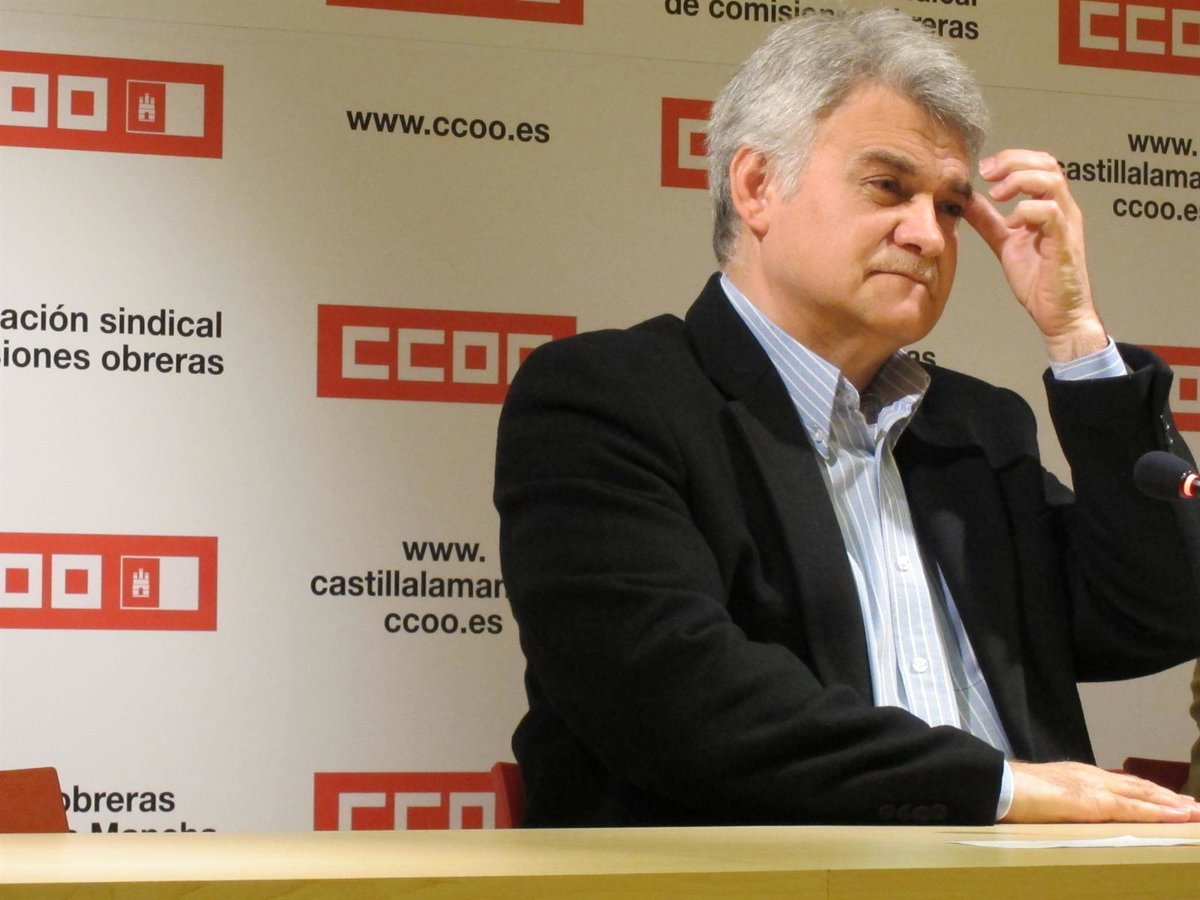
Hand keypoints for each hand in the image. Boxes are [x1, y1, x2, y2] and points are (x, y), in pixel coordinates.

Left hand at [964, 149, 1107, 362]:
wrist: (1057, 313)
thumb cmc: (1038, 279)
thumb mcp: (1005, 243)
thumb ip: (989, 221)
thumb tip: (968, 201)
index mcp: (1051, 206)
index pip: (1039, 164)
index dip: (1011, 159)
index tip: (983, 169)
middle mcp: (1063, 209)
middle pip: (1047, 163)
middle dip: (1013, 161)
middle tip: (986, 172)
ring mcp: (1066, 224)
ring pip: (1051, 181)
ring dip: (1019, 181)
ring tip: (996, 195)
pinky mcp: (1064, 242)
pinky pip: (1051, 212)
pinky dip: (1026, 211)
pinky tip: (1011, 225)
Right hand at [1002, 760, 1199, 822]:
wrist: (999, 784)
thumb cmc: (1012, 792)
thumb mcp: (1042, 794)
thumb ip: (1060, 799)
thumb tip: (1065, 810)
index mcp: (1078, 775)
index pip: (1120, 784)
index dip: (1146, 792)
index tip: (1166, 799)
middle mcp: (1090, 776)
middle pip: (1138, 786)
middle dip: (1166, 797)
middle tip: (1192, 807)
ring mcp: (1094, 786)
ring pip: (1143, 794)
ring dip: (1171, 803)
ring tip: (1194, 811)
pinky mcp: (1095, 801)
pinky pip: (1135, 807)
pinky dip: (1160, 811)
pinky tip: (1178, 815)